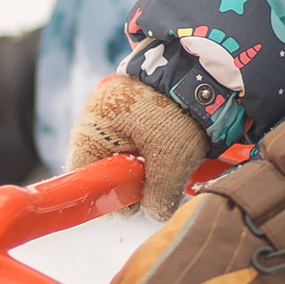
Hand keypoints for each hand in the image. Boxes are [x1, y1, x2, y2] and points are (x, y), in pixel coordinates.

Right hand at [68, 75, 211, 218]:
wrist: (200, 69)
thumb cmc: (178, 111)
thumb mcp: (171, 160)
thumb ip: (158, 196)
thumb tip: (155, 215)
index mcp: (90, 131)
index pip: (84, 180)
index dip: (110, 197)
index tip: (137, 200)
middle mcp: (92, 122)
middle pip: (103, 171)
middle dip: (134, 180)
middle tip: (161, 175)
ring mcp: (110, 113)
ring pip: (122, 158)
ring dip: (146, 165)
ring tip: (170, 155)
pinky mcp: (128, 109)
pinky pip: (133, 142)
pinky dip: (152, 150)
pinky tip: (170, 145)